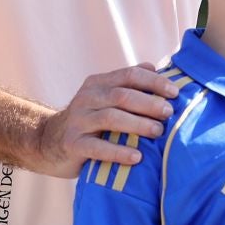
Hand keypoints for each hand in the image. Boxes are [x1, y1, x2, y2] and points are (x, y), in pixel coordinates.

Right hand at [29, 66, 179, 177]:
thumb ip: (127, 83)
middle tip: (169, 113)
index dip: (154, 82)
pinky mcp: (72, 144)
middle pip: (121, 95)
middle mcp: (86, 98)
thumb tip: (155, 67)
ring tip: (158, 132)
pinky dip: (119, 152)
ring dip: (138, 124)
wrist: (49, 143)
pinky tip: (137, 157)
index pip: (129, 75)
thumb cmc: (88, 120)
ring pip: (110, 118)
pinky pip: (97, 148)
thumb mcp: (104, 97)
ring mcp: (78, 121)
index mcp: (98, 83)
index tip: (175, 92)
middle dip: (149, 103)